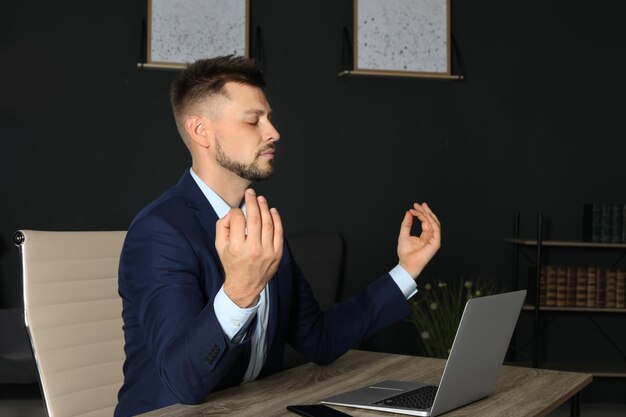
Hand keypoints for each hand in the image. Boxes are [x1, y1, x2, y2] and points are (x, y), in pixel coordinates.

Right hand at [215, 189, 282, 307]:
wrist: (245, 285)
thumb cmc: (231, 262)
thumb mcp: (220, 246)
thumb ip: (223, 226)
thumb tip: (233, 211)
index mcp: (237, 247)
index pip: (238, 218)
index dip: (237, 210)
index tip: (237, 210)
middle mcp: (253, 249)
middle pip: (255, 217)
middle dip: (252, 202)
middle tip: (251, 193)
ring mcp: (268, 252)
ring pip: (268, 222)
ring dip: (265, 207)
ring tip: (261, 199)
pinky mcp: (277, 254)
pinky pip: (279, 232)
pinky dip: (276, 219)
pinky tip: (272, 211)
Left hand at [397, 202, 440, 278]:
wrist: (406, 263)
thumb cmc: (405, 252)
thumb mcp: (404, 234)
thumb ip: (407, 223)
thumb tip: (409, 212)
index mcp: (424, 236)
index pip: (425, 221)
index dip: (420, 213)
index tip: (413, 207)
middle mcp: (430, 237)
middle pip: (431, 221)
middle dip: (426, 211)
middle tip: (419, 204)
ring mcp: (434, 240)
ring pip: (435, 223)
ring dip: (429, 214)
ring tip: (422, 207)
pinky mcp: (436, 243)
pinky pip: (436, 229)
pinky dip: (432, 221)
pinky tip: (426, 215)